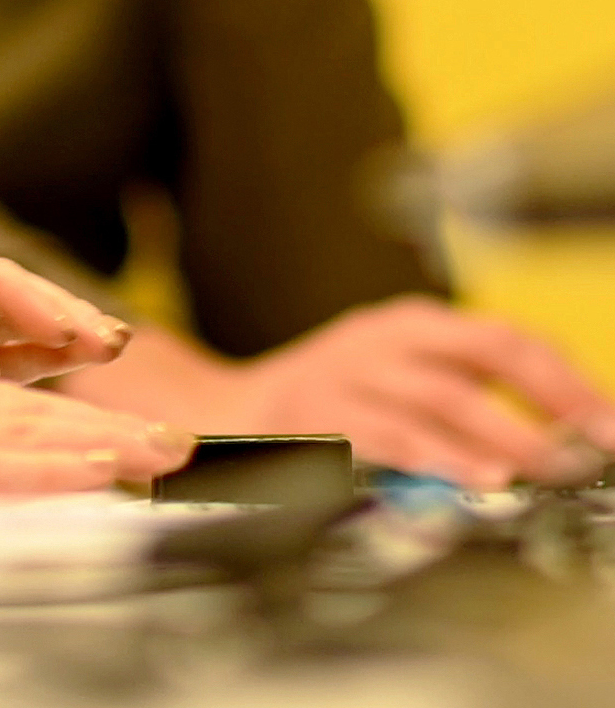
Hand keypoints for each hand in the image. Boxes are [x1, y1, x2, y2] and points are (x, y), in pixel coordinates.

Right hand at [223, 296, 614, 487]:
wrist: (221, 413)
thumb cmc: (325, 404)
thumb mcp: (392, 380)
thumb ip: (461, 393)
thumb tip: (554, 428)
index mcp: (405, 325)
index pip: (502, 336)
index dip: (563, 376)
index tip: (606, 419)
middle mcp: (379, 338)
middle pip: (479, 349)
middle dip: (548, 395)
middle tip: (592, 441)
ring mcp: (344, 371)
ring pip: (439, 392)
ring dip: (501, 430)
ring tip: (544, 464)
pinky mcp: (316, 412)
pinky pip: (385, 433)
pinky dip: (434, 453)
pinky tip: (469, 473)